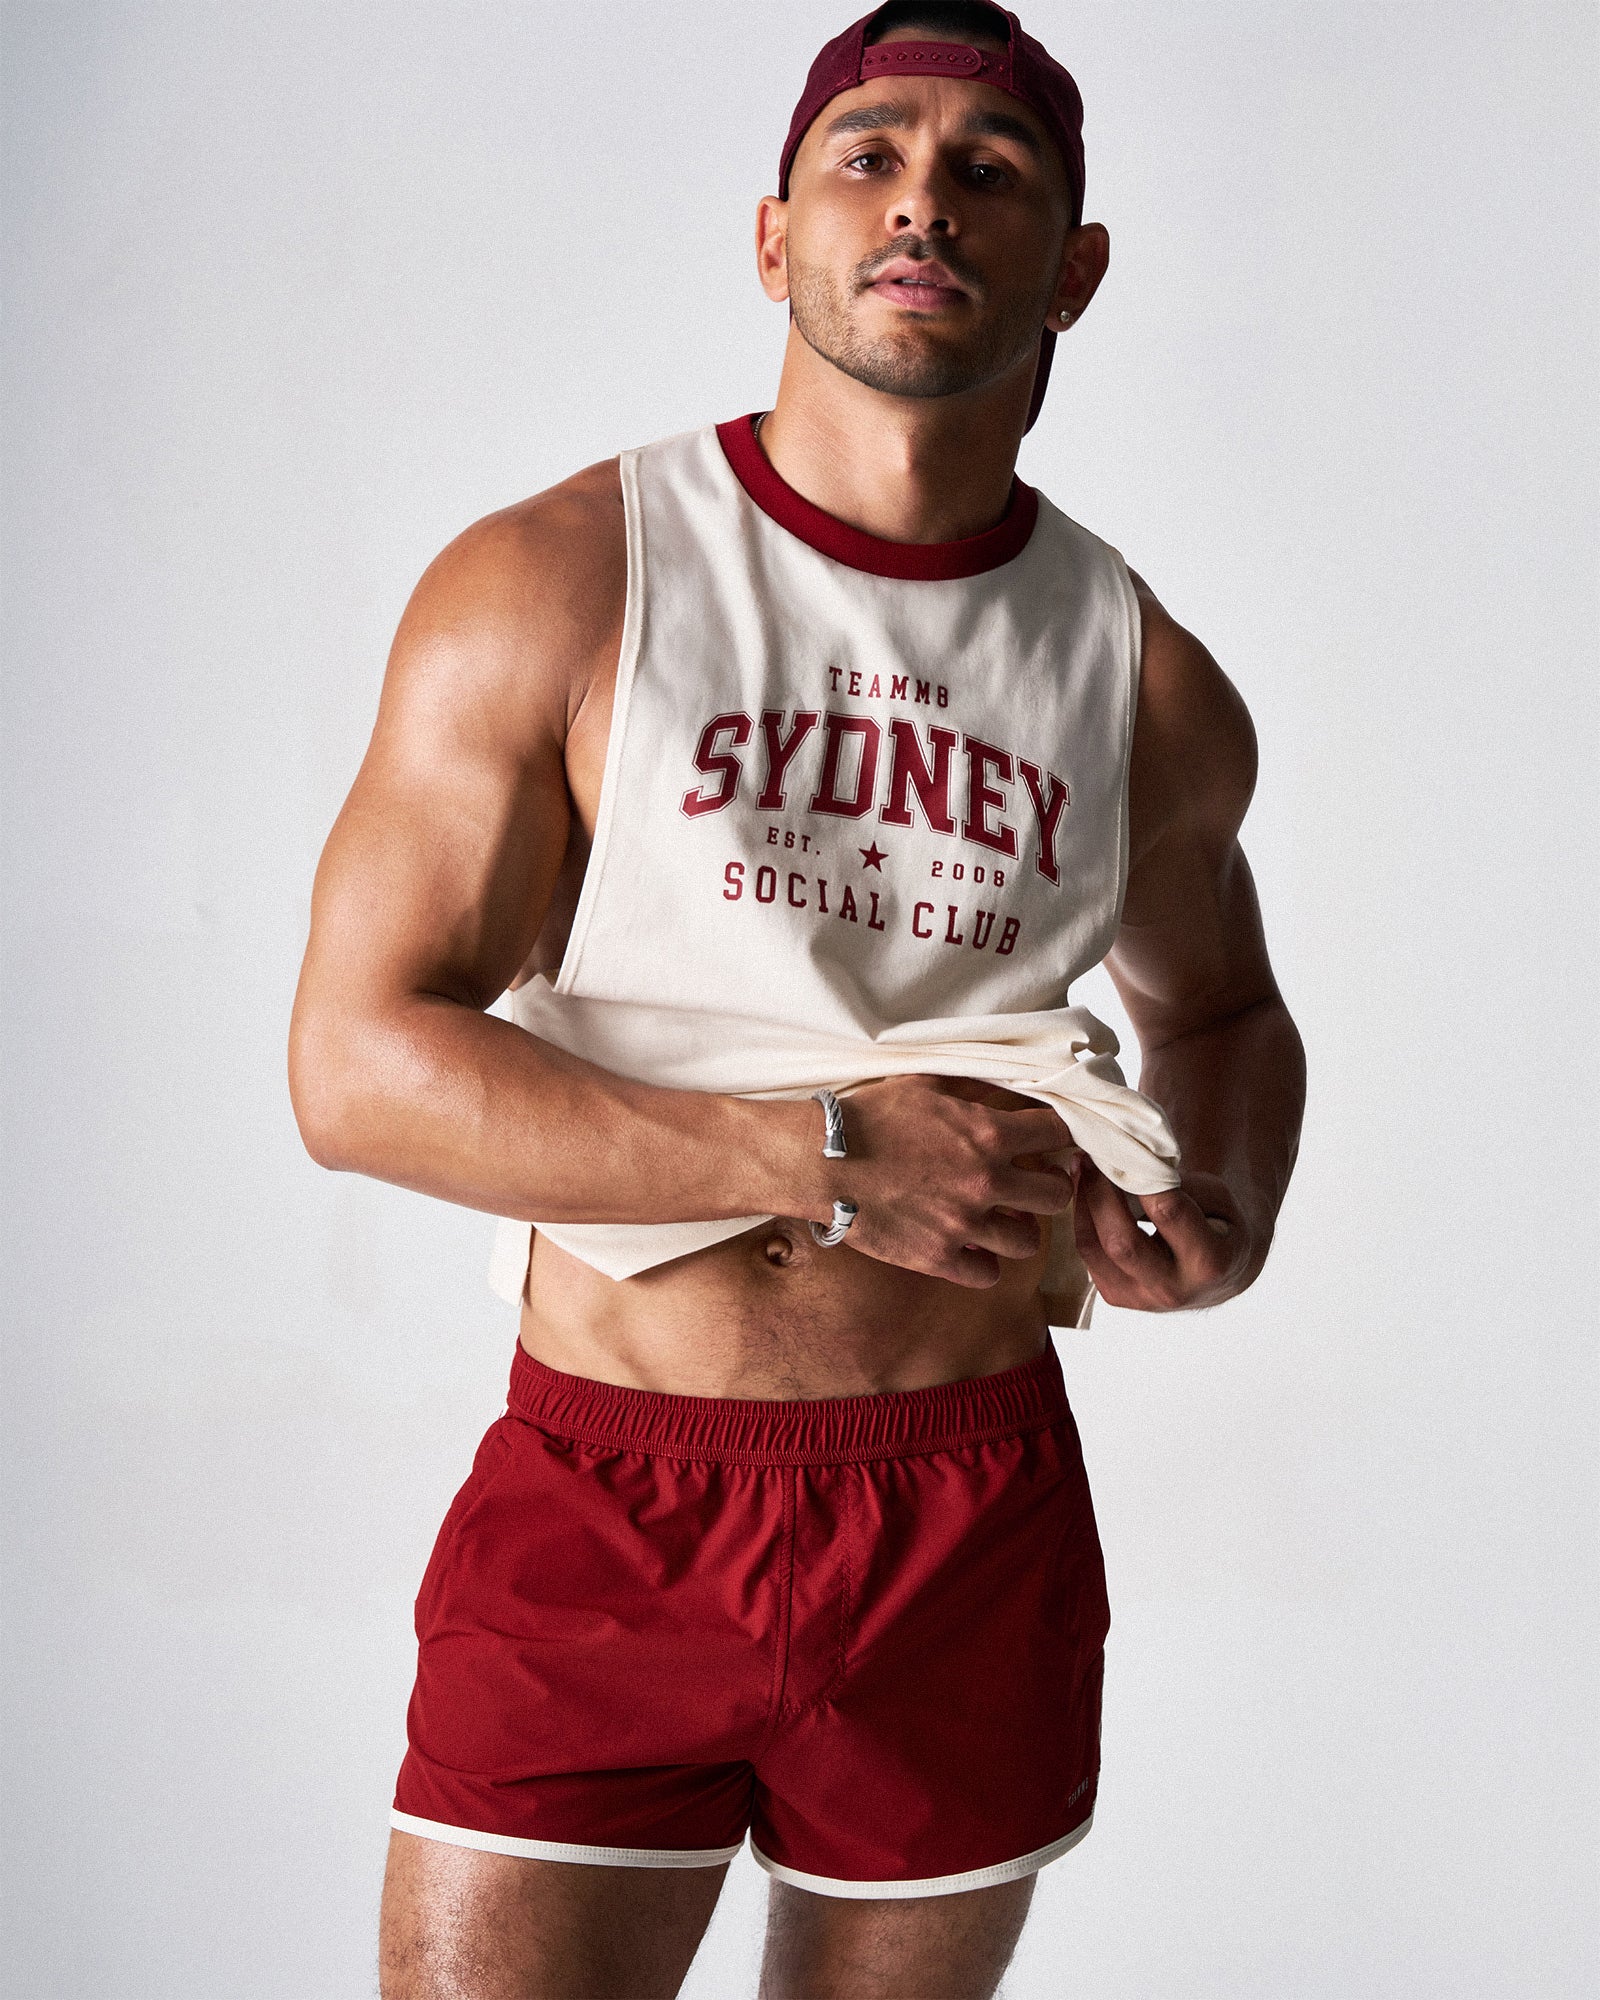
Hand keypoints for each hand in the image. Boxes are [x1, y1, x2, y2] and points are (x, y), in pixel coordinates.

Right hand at [823, 1074, 1077, 1288]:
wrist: (821, 1161)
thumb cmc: (868, 1118)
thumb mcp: (925, 1086)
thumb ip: (971, 1089)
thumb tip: (1004, 1084)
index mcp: (989, 1134)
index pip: (1058, 1132)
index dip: (1061, 1134)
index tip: (1053, 1139)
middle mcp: (987, 1182)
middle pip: (1058, 1195)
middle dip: (1049, 1187)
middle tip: (1031, 1184)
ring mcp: (965, 1225)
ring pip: (1029, 1241)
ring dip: (1018, 1229)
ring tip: (1000, 1220)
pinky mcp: (939, 1258)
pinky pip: (988, 1275)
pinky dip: (984, 1264)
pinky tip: (970, 1248)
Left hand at [1070, 1155, 1261, 1311]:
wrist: (1221, 1277)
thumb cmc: (1220, 1226)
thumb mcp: (1218, 1198)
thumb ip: (1180, 1183)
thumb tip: (1130, 1165)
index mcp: (1210, 1262)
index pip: (1166, 1213)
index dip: (1139, 1178)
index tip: (1120, 1148)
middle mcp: (1175, 1289)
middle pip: (1121, 1241)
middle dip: (1099, 1194)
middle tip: (1089, 1157)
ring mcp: (1144, 1300)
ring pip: (1095, 1251)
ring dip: (1082, 1205)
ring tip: (1080, 1169)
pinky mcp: (1120, 1298)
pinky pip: (1089, 1258)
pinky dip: (1083, 1223)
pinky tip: (1085, 1196)